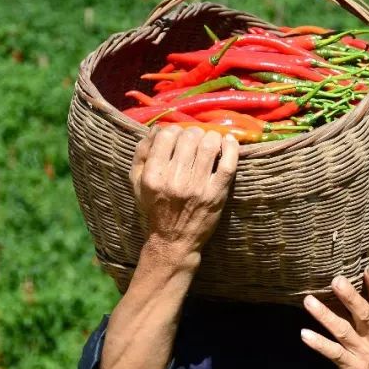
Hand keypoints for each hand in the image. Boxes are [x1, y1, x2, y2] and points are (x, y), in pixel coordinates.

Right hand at [130, 125, 238, 262]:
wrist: (173, 240)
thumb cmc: (154, 208)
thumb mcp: (137, 182)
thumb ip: (142, 153)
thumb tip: (157, 128)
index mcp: (153, 175)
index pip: (166, 135)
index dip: (174, 130)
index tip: (178, 136)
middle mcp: (175, 180)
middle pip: (189, 137)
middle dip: (193, 133)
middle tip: (196, 139)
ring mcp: (198, 187)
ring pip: (209, 145)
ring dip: (212, 136)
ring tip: (211, 141)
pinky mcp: (217, 193)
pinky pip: (228, 163)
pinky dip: (231, 147)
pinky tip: (228, 142)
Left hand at [300, 267, 368, 368]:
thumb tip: (353, 293)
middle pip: (363, 314)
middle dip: (350, 296)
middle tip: (336, 279)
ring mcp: (363, 354)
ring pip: (343, 331)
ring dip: (325, 315)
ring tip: (308, 301)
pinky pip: (333, 353)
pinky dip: (318, 343)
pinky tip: (304, 334)